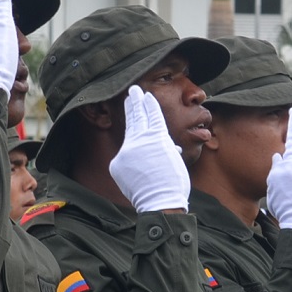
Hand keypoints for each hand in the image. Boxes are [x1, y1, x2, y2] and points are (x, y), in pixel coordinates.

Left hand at [108, 85, 189, 211]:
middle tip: (133, 90)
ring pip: (129, 131)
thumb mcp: (174, 159)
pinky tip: (133, 145)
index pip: (153, 116)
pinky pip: (124, 154)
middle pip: (137, 117)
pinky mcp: (117, 162)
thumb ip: (166, 148)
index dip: (149, 105)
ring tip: (129, 103)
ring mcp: (127, 150)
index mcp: (158, 136)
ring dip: (130, 116)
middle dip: (136, 103)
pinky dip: (130, 151)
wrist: (160, 201)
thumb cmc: (173, 182)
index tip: (146, 96)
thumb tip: (166, 146)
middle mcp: (141, 139)